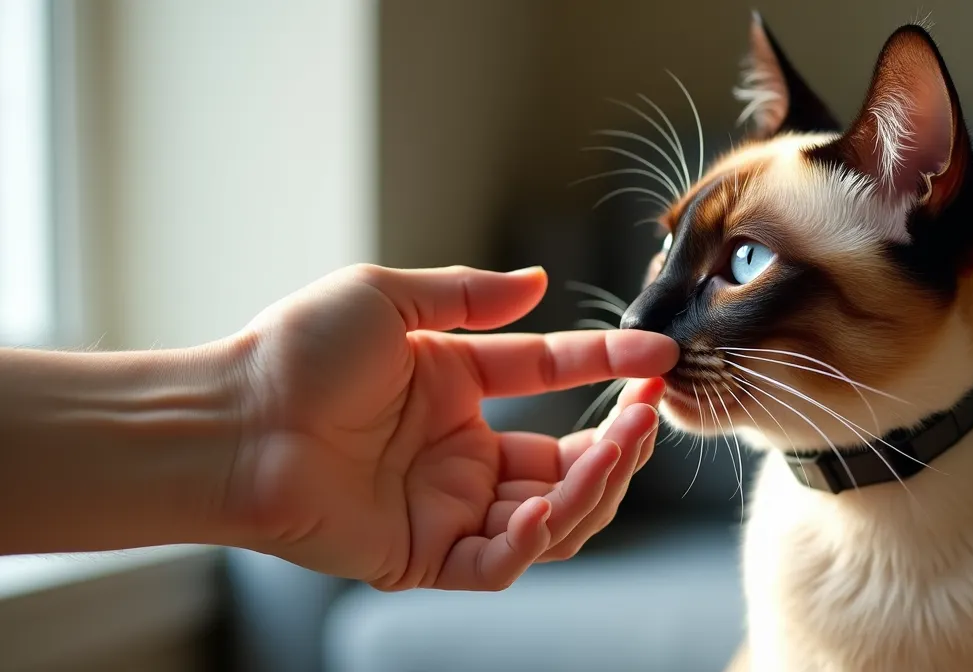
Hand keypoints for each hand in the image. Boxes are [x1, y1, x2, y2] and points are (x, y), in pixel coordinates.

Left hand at [226, 264, 675, 590]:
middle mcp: (461, 455)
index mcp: (455, 392)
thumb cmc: (293, 355)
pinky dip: (531, 541)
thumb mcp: (390, 301)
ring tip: (611, 450)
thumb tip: (536, 279)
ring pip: (550, 517)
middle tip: (644, 416)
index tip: (653, 357)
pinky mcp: (424, 557)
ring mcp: (447, 508)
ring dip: (591, 488)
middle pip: (567, 462)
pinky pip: (498, 563)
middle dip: (617, 444)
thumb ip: (469, 296)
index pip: (550, 380)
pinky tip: (540, 505)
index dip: (605, 369)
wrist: (232, 421)